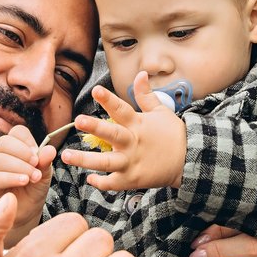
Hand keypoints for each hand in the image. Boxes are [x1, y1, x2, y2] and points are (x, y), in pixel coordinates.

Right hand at [0, 125, 54, 241]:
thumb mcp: (43, 174)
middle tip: (36, 164)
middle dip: (22, 152)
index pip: (16, 132)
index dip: (28, 141)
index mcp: (13, 147)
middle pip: (3, 142)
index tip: (38, 154)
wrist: (26, 212)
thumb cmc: (34, 189)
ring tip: (33, 177)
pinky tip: (23, 181)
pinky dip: (11, 178)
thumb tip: (50, 149)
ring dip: (19, 166)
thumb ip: (45, 161)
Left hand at [65, 73, 187, 190]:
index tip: (96, 90)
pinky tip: (89, 178)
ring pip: (106, 162)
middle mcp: (133, 142)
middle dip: (94, 127)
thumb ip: (145, 94)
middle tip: (77, 121)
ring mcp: (132, 162)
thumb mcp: (161, 111)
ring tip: (66, 156)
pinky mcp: (132, 179)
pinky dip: (100, 182)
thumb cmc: (173, 134)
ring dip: (85, 160)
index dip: (108, 99)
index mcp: (138, 124)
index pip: (121, 109)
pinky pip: (112, 183)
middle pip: (112, 134)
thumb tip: (140, 73)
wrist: (189, 160)